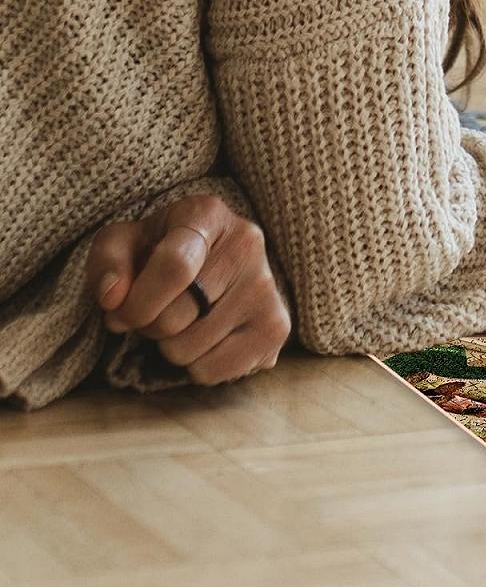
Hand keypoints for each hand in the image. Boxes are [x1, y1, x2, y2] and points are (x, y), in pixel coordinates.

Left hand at [85, 193, 292, 385]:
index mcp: (207, 214)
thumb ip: (107, 262)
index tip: (119, 313)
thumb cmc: (159, 251)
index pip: (175, 266)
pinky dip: (196, 367)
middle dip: (149, 326)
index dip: (138, 302)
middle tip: (154, 311)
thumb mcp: (123, 242)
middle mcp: (247, 244)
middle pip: (176, 317)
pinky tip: (206, 338)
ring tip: (183, 321)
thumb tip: (112, 298)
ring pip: (190, 350)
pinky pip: (214, 372)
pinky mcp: (276, 327)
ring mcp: (267, 287)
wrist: (213, 261)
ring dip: (171, 347)